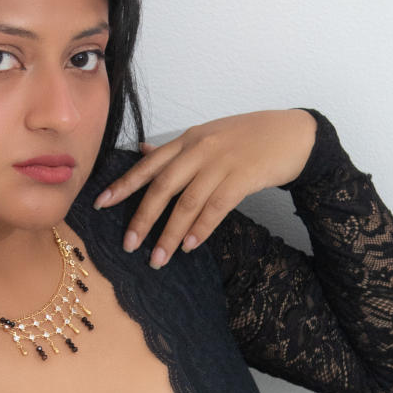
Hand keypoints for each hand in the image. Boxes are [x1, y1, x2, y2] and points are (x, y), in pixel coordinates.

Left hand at [93, 109, 316, 267]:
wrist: (292, 133)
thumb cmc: (249, 138)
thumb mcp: (208, 135)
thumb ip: (176, 149)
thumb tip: (143, 151)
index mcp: (187, 140)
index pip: (148, 164)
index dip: (123, 185)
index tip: (100, 203)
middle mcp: (199, 149)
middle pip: (162, 187)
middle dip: (142, 218)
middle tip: (129, 245)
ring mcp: (221, 163)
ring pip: (187, 203)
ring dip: (170, 234)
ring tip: (158, 259)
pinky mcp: (243, 177)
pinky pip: (216, 207)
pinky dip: (200, 229)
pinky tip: (189, 246)